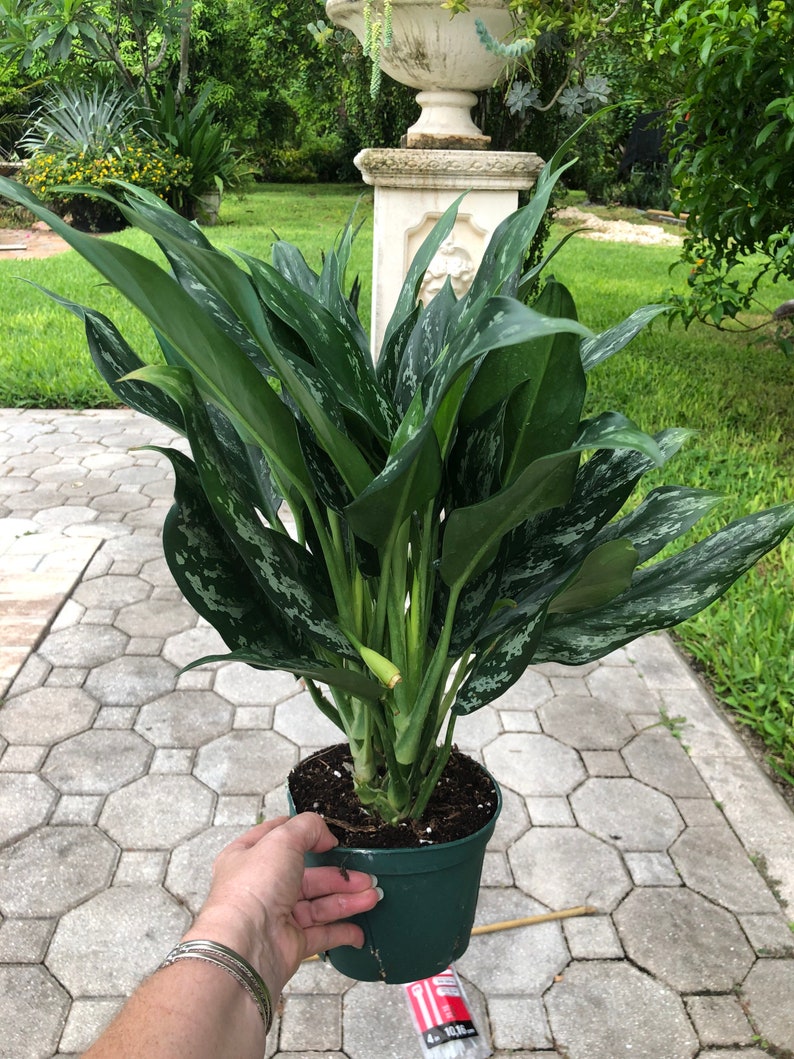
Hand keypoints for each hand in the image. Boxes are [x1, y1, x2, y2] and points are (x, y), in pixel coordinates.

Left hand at [183, 813, 380, 998]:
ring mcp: (277, 916)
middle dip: (340, 875)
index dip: (305, 835)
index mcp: (249, 857)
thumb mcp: (282, 839)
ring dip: (347, 900)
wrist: (246, 946)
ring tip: (373, 896)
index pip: (279, 838)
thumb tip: (326, 835)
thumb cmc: (254, 887)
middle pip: (309, 875)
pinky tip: (360, 930)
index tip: (332, 837)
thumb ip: (308, 827)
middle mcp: (262, 886)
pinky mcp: (290, 943)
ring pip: (319, 904)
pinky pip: (321, 934)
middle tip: (367, 876)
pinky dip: (342, 932)